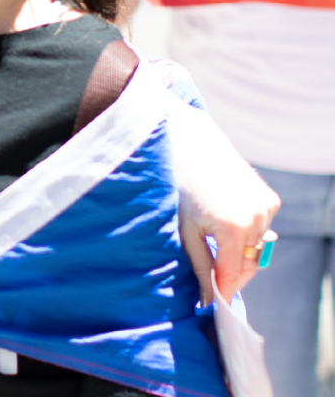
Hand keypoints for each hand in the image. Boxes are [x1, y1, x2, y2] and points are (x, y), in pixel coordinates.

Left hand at [169, 104, 280, 303]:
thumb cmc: (180, 187)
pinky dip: (247, 233)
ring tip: (215, 245)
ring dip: (239, 253)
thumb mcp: (183, 230)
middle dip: (232, 274)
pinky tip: (226, 220)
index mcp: (230, 227)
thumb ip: (200, 265)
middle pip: (249, 264)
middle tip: (213, 281)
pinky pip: (261, 228)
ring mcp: (266, 208)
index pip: (233, 274)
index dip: (224, 290)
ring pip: (257, 247)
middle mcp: (254, 218)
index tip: (216, 304)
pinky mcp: (269, 199)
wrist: (193, 145)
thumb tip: (208, 299)